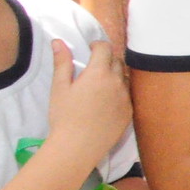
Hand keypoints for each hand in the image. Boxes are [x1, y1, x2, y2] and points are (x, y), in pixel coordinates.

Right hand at [44, 39, 129, 165]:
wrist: (78, 146)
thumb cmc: (64, 116)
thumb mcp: (59, 88)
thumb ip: (62, 63)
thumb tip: (59, 42)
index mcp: (99, 73)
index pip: (105, 48)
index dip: (97, 45)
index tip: (90, 49)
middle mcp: (117, 81)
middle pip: (116, 61)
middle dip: (106, 59)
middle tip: (93, 68)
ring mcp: (126, 97)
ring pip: (124, 77)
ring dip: (115, 75)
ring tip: (100, 85)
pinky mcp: (130, 111)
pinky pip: (128, 94)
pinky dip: (119, 91)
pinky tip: (107, 101)